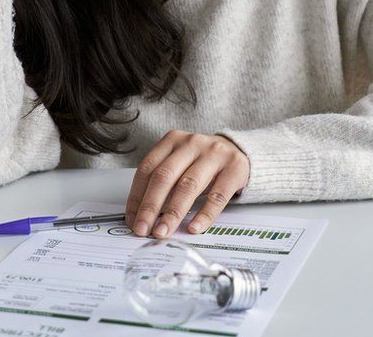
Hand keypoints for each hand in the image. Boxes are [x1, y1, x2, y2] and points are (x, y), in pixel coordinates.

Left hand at [125, 130, 249, 238]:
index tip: (132, 220)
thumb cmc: (202, 162)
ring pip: (188, 186)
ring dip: (173, 213)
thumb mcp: (180, 163)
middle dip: (151, 207)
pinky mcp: (234, 169)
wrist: (240, 152)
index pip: (147, 169)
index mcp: (172, 140)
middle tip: (143, 229)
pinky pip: (217, 196)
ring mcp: (214, 155)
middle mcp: (192, 144)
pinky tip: (194, 228)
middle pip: (165, 177)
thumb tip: (142, 216)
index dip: (137, 197)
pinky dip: (204, 215)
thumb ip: (163, 183)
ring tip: (164, 231)